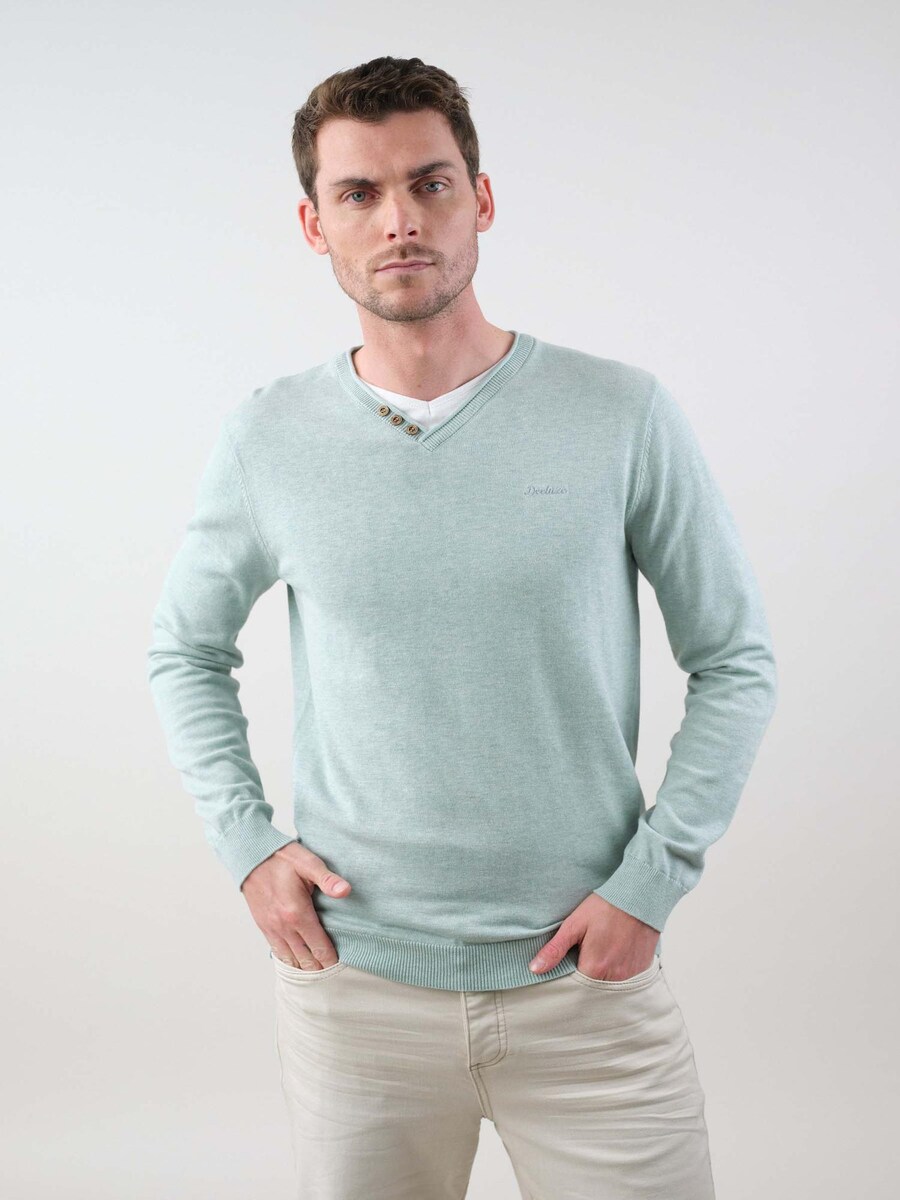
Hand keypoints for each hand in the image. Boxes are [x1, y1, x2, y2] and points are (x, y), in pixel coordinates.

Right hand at [240, 842, 351, 969]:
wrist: (250, 856)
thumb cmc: (281, 858)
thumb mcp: (308, 863)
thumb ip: (327, 879)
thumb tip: (346, 890)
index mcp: (297, 913)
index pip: (319, 947)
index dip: (331, 960)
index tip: (341, 965)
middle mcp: (283, 926)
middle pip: (305, 959)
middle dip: (320, 968)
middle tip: (333, 972)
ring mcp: (271, 928)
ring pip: (291, 960)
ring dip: (304, 967)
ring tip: (318, 971)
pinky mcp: (263, 926)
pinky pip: (277, 952)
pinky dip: (289, 960)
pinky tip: (298, 962)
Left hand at [528, 892, 658, 979]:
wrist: (639, 896)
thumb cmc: (604, 907)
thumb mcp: (575, 924)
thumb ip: (555, 950)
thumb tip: (534, 970)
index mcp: (594, 968)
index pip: (574, 984)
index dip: (570, 971)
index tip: (572, 957)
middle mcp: (614, 977)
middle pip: (592, 985)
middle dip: (587, 972)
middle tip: (588, 949)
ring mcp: (630, 975)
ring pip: (610, 982)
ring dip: (604, 971)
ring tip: (603, 948)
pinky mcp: (643, 970)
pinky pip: (626, 978)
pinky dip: (619, 968)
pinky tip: (617, 950)